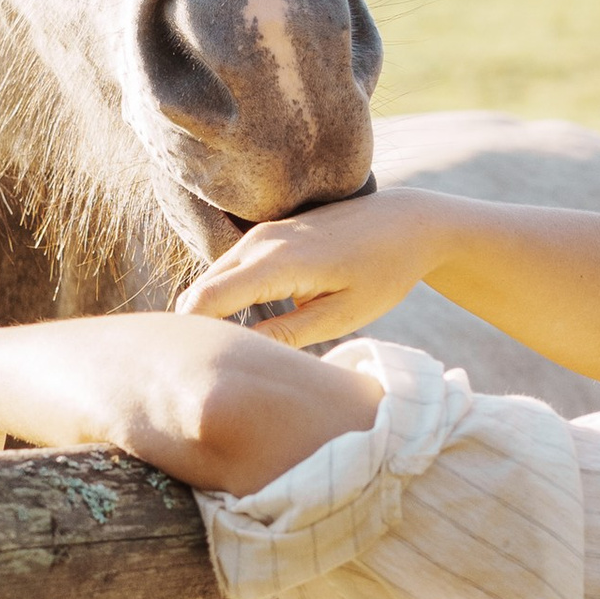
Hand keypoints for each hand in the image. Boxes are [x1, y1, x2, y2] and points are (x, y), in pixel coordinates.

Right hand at [176, 190, 445, 349]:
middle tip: (207, 376)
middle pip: (198, 292)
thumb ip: (289, 334)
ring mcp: (261, 235)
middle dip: (196, 332)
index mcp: (278, 263)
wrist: (407, 222)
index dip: (192, 338)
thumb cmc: (383, 272)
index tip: (198, 372)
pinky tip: (240, 334)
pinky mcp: (267, 236)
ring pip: (211, 282)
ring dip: (209, 317)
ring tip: (223, 361)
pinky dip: (224, 301)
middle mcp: (260, 242)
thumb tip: (242, 354)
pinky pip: (227, 272)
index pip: (206, 300)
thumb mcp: (343, 314)